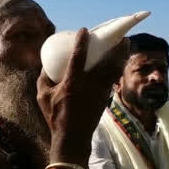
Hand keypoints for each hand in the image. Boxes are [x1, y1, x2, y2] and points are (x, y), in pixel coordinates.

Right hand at [37, 28, 128, 163]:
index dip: (82, 42)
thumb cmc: (55, 116)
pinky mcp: (105, 97)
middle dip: (117, 48)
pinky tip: (118, 62)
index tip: (84, 30)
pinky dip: (117, 67)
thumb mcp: (43, 96)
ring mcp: (100, 91)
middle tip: (121, 37)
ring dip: (121, 56)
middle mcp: (89, 85)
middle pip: (108, 62)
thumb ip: (44, 77)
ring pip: (115, 70)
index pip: (78, 57)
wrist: (73, 137)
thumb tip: (47, 62)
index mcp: (72, 83)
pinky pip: (113, 78)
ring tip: (125, 45)